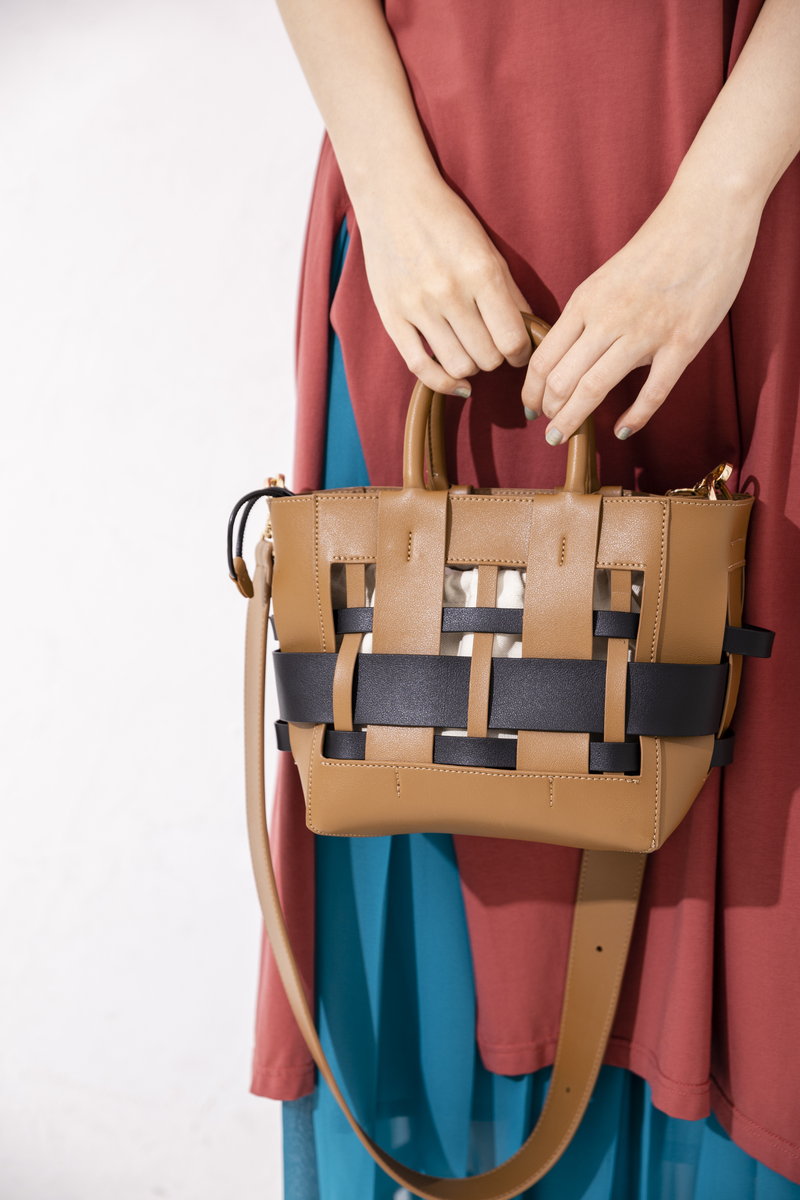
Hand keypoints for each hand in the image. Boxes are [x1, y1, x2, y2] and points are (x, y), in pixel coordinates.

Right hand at [355, 177, 533, 396]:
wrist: (393, 196)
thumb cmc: (447, 221)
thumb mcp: (488, 249)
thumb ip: (510, 293)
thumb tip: (530, 336)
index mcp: (481, 272)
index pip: (512, 339)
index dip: (521, 353)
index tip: (518, 351)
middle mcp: (449, 292)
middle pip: (487, 357)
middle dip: (496, 358)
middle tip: (493, 346)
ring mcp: (417, 306)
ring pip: (459, 366)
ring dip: (472, 366)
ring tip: (472, 351)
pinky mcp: (392, 316)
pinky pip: (420, 367)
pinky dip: (443, 382)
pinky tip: (457, 382)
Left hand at [520, 181, 762, 443]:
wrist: (707, 216)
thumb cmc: (657, 246)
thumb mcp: (606, 277)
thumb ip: (587, 314)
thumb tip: (568, 353)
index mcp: (585, 301)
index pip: (543, 358)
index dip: (532, 391)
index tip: (531, 407)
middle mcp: (608, 318)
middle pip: (561, 380)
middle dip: (549, 411)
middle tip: (548, 428)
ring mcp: (645, 332)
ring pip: (594, 389)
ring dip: (573, 420)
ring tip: (564, 436)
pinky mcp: (683, 342)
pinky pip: (652, 392)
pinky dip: (634, 417)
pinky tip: (623, 431)